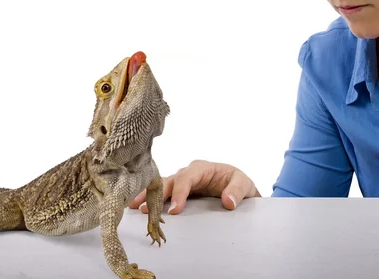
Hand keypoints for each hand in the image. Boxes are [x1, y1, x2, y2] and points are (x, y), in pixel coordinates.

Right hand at [129, 160, 260, 213]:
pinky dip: (150, 199)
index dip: (179, 192)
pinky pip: (162, 193)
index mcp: (204, 168)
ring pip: (162, 185)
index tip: (174, 209)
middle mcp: (190, 172)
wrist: (238, 189)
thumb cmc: (239, 184)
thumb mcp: (245, 185)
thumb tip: (228, 201)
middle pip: (170, 180)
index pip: (188, 177)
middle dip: (156, 192)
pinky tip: (137, 207)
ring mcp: (182, 181)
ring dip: (148, 195)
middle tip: (144, 208)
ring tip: (133, 206)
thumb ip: (237, 191)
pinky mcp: (178, 191)